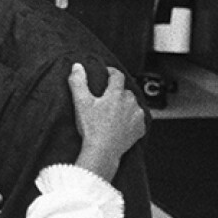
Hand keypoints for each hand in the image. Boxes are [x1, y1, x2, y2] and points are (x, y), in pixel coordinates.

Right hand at [69, 64, 145, 181]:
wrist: (102, 151)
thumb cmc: (91, 128)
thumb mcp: (81, 103)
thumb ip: (78, 82)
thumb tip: (77, 66)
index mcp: (116, 94)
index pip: (117, 76)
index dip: (111, 72)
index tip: (107, 74)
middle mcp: (130, 102)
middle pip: (125, 91)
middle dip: (118, 93)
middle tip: (107, 100)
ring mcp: (137, 116)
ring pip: (133, 105)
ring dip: (126, 106)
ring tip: (114, 114)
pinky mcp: (140, 129)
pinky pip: (138, 120)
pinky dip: (132, 120)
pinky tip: (122, 125)